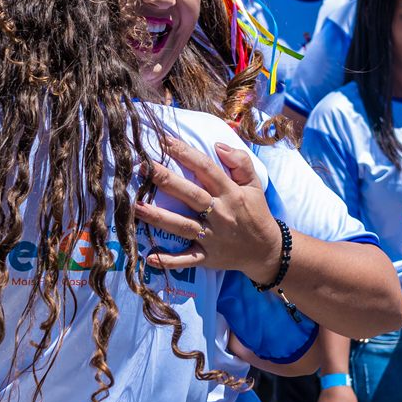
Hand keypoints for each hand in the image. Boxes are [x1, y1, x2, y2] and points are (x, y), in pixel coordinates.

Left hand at [133, 138, 281, 285]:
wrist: (266, 250)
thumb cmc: (256, 212)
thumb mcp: (255, 185)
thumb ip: (241, 162)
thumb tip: (218, 145)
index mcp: (230, 193)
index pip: (206, 169)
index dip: (186, 153)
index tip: (165, 140)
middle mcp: (220, 214)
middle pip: (190, 194)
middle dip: (166, 180)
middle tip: (142, 167)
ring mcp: (212, 237)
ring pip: (182, 226)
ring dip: (158, 217)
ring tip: (135, 207)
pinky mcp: (208, 257)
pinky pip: (187, 259)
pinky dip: (169, 260)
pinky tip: (150, 257)